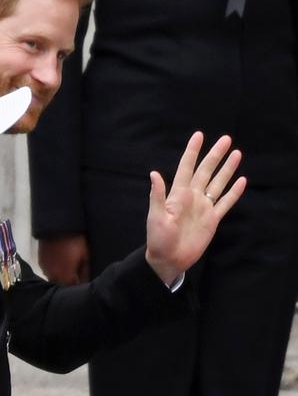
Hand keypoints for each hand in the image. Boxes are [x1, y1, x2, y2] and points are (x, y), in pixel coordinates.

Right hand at [38, 235, 89, 284]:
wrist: (57, 226)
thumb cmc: (75, 241)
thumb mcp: (85, 257)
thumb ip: (85, 273)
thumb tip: (86, 283)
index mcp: (66, 278)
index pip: (74, 289)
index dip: (79, 286)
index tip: (84, 282)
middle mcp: (54, 277)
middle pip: (63, 286)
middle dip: (70, 283)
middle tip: (76, 275)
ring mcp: (45, 270)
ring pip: (54, 280)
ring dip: (61, 277)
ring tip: (67, 269)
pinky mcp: (40, 263)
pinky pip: (48, 272)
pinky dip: (54, 271)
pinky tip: (59, 264)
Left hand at [145, 132, 245, 284]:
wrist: (169, 260)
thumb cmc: (158, 239)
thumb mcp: (156, 217)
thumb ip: (157, 195)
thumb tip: (153, 173)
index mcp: (178, 194)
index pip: (186, 168)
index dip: (192, 152)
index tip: (199, 135)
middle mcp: (192, 197)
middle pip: (206, 171)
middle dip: (215, 155)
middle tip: (226, 139)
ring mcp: (203, 208)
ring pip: (218, 183)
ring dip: (227, 169)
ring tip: (236, 153)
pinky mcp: (212, 220)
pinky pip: (225, 203)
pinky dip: (233, 193)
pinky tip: (241, 181)